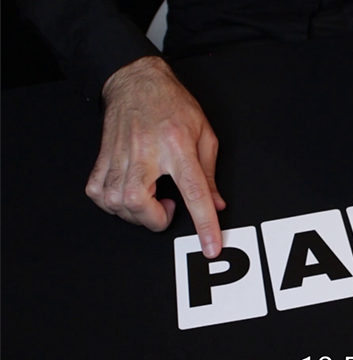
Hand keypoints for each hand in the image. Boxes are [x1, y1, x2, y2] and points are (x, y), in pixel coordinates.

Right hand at [85, 56, 225, 257]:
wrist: (137, 80)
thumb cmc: (173, 104)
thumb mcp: (204, 134)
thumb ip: (210, 174)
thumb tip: (216, 204)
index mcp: (178, 146)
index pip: (194, 193)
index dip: (204, 224)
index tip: (210, 247)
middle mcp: (146, 151)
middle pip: (139, 202)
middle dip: (153, 220)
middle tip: (167, 210)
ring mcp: (120, 154)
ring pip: (115, 201)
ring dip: (135, 213)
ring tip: (150, 199)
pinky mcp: (103, 156)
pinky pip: (97, 192)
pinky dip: (111, 203)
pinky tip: (126, 195)